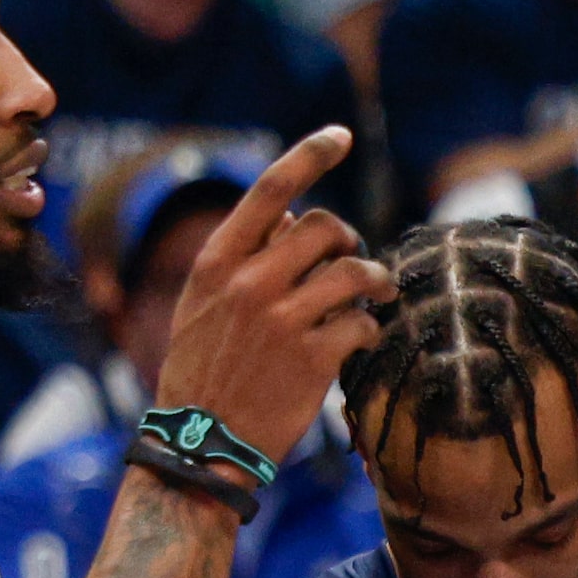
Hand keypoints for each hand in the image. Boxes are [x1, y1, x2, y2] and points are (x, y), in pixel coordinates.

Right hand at [154, 126, 394, 465]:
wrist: (202, 443)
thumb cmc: (205, 370)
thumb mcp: (203, 304)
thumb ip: (244, 258)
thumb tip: (297, 215)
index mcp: (218, 262)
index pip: (271, 190)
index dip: (310, 154)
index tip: (341, 135)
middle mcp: (250, 283)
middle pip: (328, 228)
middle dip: (350, 244)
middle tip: (354, 266)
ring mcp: (282, 320)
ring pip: (356, 274)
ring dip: (375, 285)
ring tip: (376, 299)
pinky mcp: (313, 359)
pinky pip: (364, 325)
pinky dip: (369, 331)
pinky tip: (359, 343)